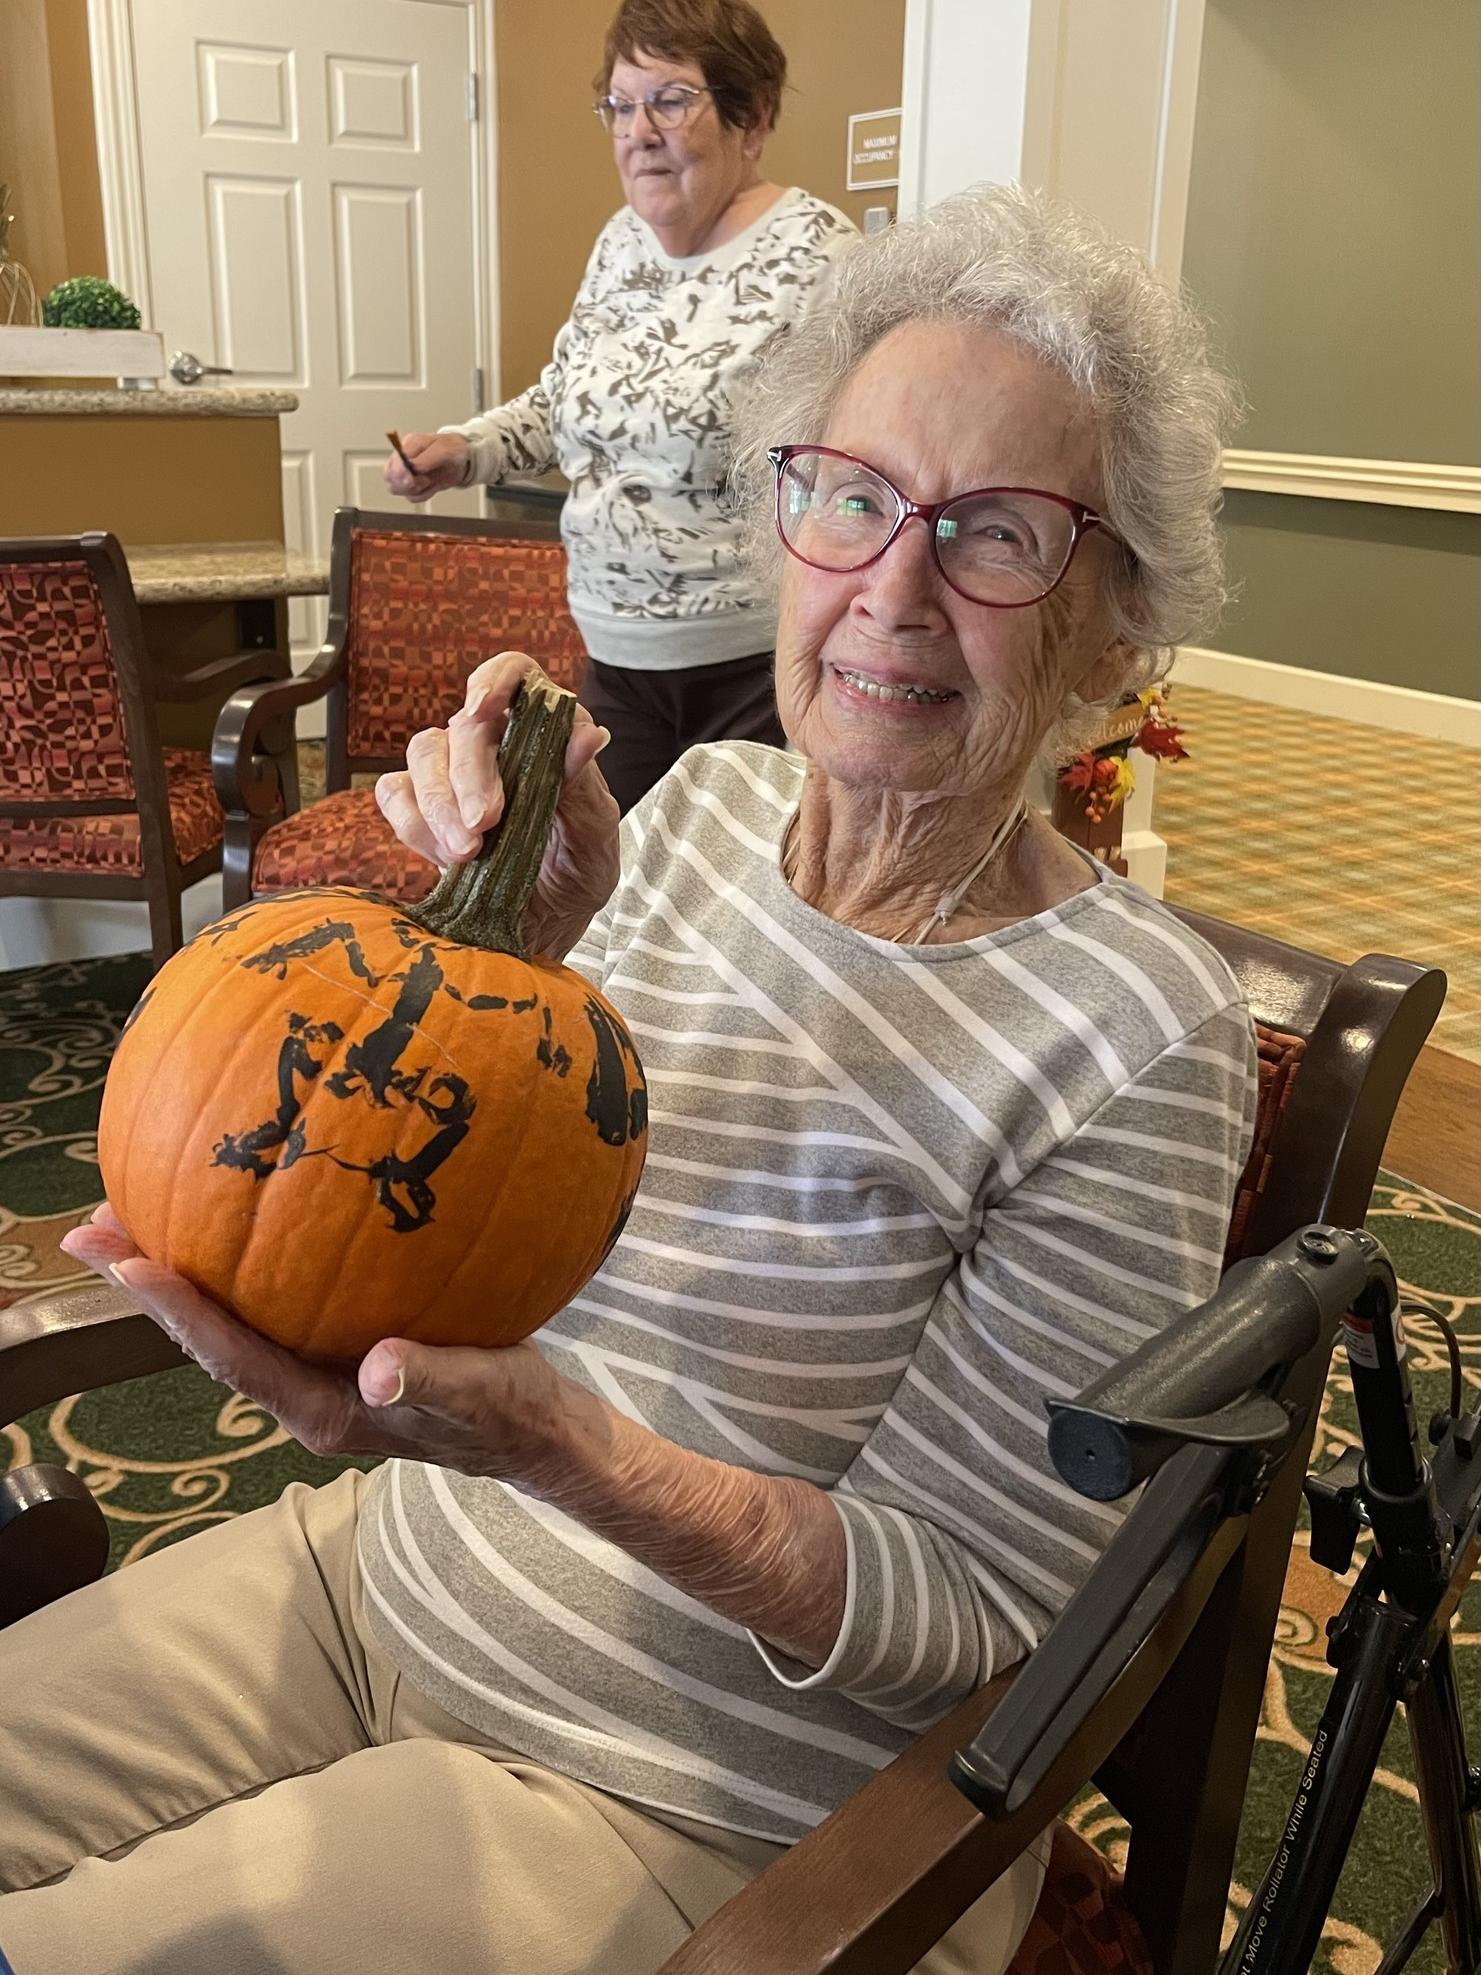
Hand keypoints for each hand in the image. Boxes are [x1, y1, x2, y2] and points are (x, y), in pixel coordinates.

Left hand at [60, 1206, 592, 1484]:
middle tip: (91, 1226)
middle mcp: (306, 1394)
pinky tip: (234, 1208)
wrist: (538, 1431)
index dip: (179, 1312)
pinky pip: (269, 1301)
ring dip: (181, 1269)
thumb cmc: (511, 1414)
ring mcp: (317, 1371)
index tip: (128, 1263)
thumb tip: (380, 1369)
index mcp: (325, 1412)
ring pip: (233, 1318)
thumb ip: (432, 1381)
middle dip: (150, 1284)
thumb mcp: (482, 1393)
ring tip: (134, 1209)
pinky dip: (235, 1260)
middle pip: (211, 1337)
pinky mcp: (336, 1346)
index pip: (235, 1358)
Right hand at [376, 654, 619, 960]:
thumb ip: (585, 788)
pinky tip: (445, 857)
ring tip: (467, 854)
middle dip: (469, 776)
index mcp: (544, 734)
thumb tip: (587, 736)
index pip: (516, 676)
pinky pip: (395, 795)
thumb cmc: (577, 872)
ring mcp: (451, 773)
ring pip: (422, 755)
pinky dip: (414, 825)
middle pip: (463, 727)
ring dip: (439, 804)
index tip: (483, 709)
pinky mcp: (420, 808)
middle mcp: (494, 743)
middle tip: (485, 824)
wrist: (548, 927)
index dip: (496, 680)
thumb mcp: (595, 838)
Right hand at [383, 431, 471, 501]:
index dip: (399, 473)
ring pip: (398, 490)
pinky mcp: (416, 485)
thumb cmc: (453, 449)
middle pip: (389, 478)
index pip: (393, 462)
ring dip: (415, 490)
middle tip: (424, 480)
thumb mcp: (443, 450)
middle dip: (405, 484)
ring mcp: (408, 473)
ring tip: (429, 480)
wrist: (464, 460)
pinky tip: (432, 485)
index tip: (411, 479)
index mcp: (408, 445)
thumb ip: (426, 458)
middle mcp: (404, 459)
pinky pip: (412, 497)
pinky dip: (423, 494)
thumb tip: (412, 467)